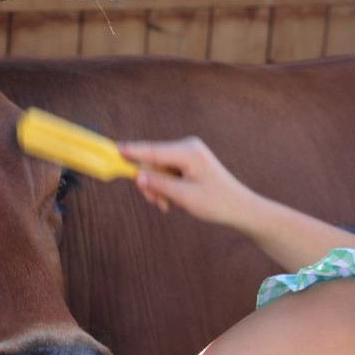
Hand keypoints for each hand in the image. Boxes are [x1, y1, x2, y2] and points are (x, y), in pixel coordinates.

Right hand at [119, 137, 256, 227]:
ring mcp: (186, 153)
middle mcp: (187, 147)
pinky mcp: (186, 161)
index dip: (132, 151)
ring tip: (168, 205)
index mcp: (189, 152)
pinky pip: (165, 172)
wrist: (239, 207)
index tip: (114, 149)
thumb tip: (138, 176)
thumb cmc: (216, 202)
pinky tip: (172, 200)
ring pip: (157, 169)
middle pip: (152, 161)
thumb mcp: (185, 197)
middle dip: (150, 183)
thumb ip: (159, 185)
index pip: (153, 151)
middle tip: (157, 204)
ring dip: (158, 188)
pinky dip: (165, 187)